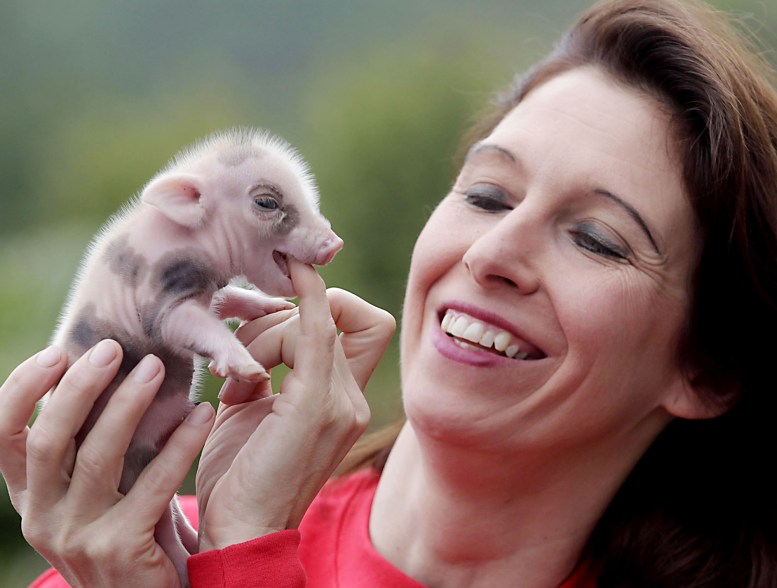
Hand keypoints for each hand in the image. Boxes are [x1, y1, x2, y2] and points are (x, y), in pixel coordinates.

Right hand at [0, 341, 214, 587]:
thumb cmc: (134, 531)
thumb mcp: (98, 492)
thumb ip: (90, 446)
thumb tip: (107, 370)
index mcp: (33, 498)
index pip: (3, 439)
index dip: (20, 391)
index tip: (56, 353)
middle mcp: (43, 518)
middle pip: (47, 440)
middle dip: (77, 388)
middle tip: (112, 348)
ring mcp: (78, 538)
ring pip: (96, 457)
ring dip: (128, 405)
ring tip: (158, 368)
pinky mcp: (120, 550)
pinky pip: (154, 485)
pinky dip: (180, 444)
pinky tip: (203, 414)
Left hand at [195, 260, 395, 550]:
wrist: (237, 530)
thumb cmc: (241, 473)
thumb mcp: (259, 409)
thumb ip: (274, 368)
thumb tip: (268, 322)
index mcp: (345, 400)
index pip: (365, 325)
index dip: (333, 303)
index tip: (281, 308)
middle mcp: (353, 400)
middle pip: (333, 317)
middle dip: (278, 317)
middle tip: (235, 352)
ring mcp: (342, 404)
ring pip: (314, 324)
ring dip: (264, 333)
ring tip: (232, 379)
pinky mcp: (316, 406)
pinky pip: (318, 331)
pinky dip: (308, 295)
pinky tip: (293, 269)